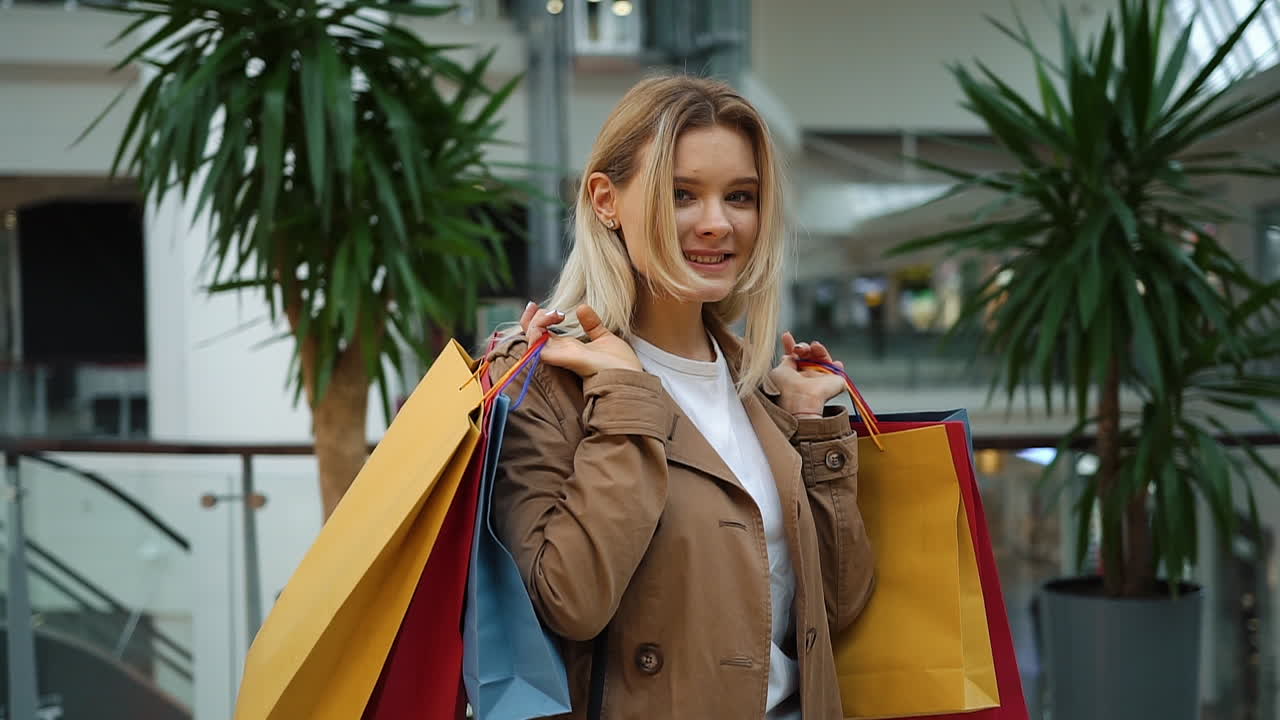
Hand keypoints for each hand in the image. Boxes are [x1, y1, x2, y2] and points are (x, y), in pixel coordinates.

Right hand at [520, 302, 642, 377]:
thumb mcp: (604, 338)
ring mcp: (561, 357)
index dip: (535, 320)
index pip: (540, 335)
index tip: (537, 305)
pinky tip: (550, 322)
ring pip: (531, 341)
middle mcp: (560, 354)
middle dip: (532, 318)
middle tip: (549, 310)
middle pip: (531, 337)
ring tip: (554, 314)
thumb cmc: (620, 366)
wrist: (632, 378)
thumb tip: (582, 307)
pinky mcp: (566, 360)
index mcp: (568, 349)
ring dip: (536, 323)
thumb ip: (592, 324)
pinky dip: (537, 333)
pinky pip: (538, 349)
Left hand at [769, 332, 848, 416]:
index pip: (793, 357)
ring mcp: (820, 379)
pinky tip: (832, 360)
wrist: (800, 401)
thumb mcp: (779, 370)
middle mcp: (806, 378)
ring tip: (813, 347)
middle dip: (803, 347)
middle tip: (799, 348)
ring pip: (821, 357)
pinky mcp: (835, 382)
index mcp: (792, 376)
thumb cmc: (785, 388)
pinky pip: (837, 368)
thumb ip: (786, 360)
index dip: (790, 345)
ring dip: (817, 349)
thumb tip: (789, 355)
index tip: (786, 335)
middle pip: (807, 355)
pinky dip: (835, 364)